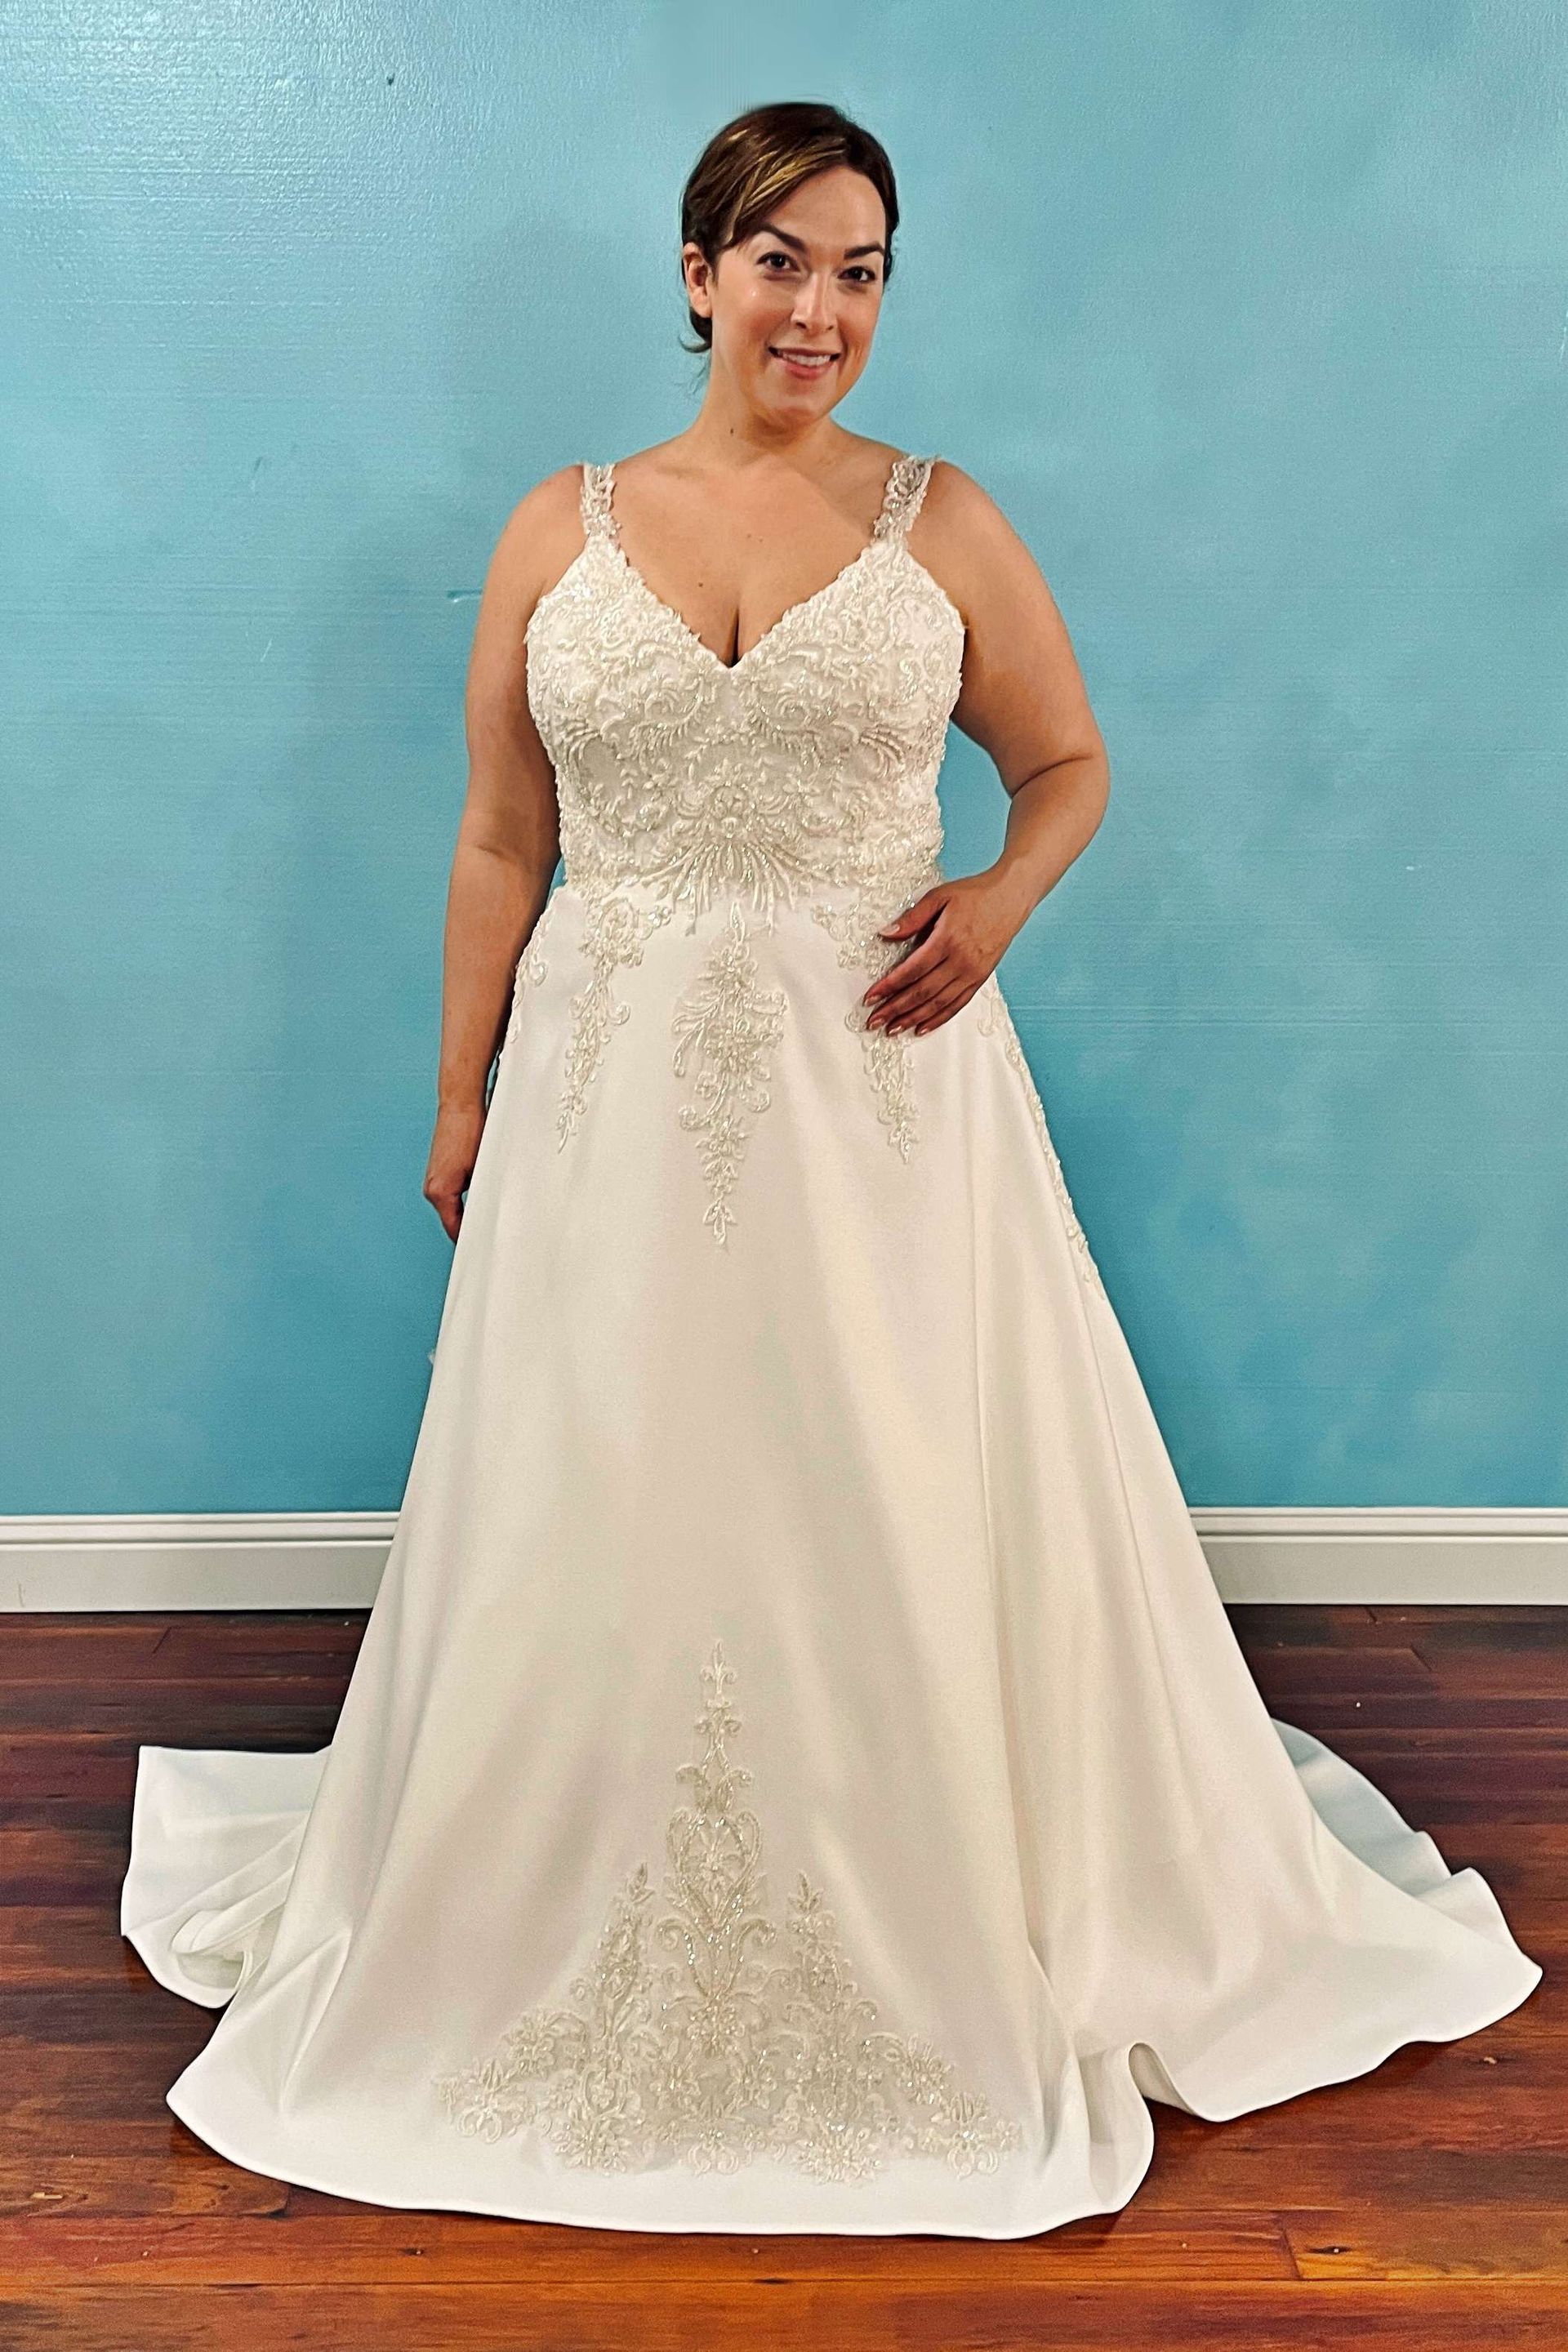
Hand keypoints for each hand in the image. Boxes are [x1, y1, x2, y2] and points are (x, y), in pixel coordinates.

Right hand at [424, 1101, 486, 1239]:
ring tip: (487, 1219)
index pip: (455, 1229)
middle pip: (452, 1220)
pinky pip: (451, 1195)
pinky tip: (478, 1197)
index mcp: (440, 1193)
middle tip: (490, 1238)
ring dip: (466, 1213)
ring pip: (452, 1208)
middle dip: (470, 1228)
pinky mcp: (438, 1171)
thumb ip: (482, 1197)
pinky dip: (462, 1200)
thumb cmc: (471, 1133)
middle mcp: (431, 1189)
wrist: (461, 1107)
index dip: (470, 1241)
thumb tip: (490, 1215)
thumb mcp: (482, 1170)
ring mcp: (433, 1180)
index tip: (483, 1250)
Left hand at [863, 868, 1030, 1035]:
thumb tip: (885, 934)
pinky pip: (957, 1005)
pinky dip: (938, 1019)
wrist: (1011, 897)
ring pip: (938, 1003)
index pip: (912, 970)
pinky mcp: (980, 978)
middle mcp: (961, 961)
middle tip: (874, 1021)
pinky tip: (921, 1028)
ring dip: (912, 1019)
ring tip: (892, 1029)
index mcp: (947, 939)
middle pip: (922, 992)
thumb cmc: (974, 894)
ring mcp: (972, 973)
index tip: (870, 998)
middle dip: (895, 1009)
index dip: (889, 986)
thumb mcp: (939, 897)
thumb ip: (912, 918)